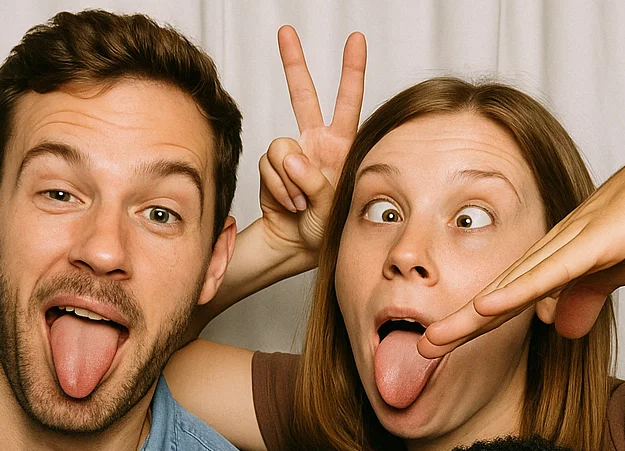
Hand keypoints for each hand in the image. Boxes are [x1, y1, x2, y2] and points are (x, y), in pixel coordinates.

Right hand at [258, 26, 366, 253]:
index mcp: (341, 146)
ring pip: (281, 145)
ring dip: (290, 180)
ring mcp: (292, 154)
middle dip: (294, 62)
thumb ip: (315, 180)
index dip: (352, 70)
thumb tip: (290, 156)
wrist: (297, 245)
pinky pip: (269, 166)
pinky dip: (278, 188)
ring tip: (302, 203)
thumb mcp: (332, 206)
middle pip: (303, 95)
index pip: (349, 102)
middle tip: (286, 31)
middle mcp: (315, 143)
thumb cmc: (325, 228)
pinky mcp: (271, 167)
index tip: (356, 39)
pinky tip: (290, 204)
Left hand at [418, 148, 624, 355]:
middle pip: (492, 300)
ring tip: (433, 340)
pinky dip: (515, 294)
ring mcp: (563, 249)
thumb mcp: (605, 277)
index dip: (466, 328)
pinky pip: (545, 275)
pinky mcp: (587, 246)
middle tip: (418, 352)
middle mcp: (545, 257)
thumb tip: (562, 330)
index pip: (498, 305)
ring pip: (508, 290)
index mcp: (547, 268)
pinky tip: (485, 308)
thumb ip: (581, 300)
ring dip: (469, 317)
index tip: (436, 350)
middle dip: (454, 327)